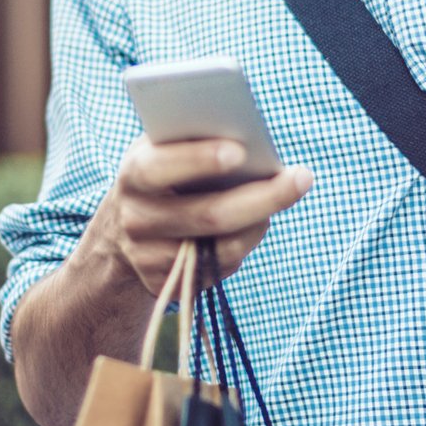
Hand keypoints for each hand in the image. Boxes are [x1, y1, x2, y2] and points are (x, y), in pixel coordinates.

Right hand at [81, 137, 314, 295]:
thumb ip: (192, 140)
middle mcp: (137, 220)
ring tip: (288, 193)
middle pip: (208, 216)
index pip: (160, 168)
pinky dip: (245, 243)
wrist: (122, 231)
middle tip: (302, 177)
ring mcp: (150, 259)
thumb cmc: (162, 173)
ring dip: (261, 222)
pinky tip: (256, 222)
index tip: (239, 150)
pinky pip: (220, 268)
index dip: (197, 160)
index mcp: (133, 175)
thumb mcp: (163, 147)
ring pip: (222, 248)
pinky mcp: (167, 287)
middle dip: (262, 197)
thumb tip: (249, 138)